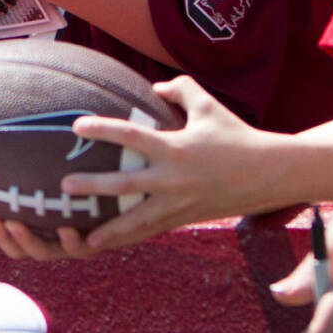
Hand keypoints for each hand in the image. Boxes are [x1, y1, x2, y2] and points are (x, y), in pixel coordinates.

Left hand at [54, 76, 279, 252]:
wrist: (269, 174)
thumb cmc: (236, 135)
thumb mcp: (208, 105)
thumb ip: (179, 90)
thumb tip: (154, 86)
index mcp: (176, 148)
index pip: (132, 137)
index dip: (103, 130)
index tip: (76, 126)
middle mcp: (173, 180)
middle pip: (125, 186)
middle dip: (94, 187)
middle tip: (64, 187)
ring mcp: (178, 204)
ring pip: (137, 222)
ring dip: (109, 230)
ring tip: (82, 237)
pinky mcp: (184, 219)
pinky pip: (151, 231)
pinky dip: (130, 238)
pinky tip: (110, 246)